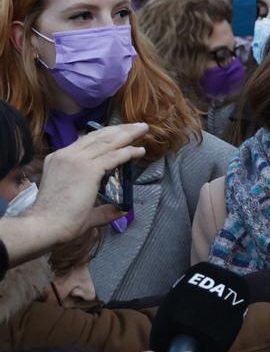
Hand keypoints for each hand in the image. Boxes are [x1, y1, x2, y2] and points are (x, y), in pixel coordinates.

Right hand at [27, 122, 148, 242]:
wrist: (45, 225)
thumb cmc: (59, 220)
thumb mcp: (80, 205)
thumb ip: (103, 208)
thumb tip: (120, 210)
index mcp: (58, 159)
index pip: (85, 141)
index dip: (106, 135)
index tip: (121, 133)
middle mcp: (66, 155)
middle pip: (98, 136)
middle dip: (120, 130)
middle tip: (138, 126)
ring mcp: (76, 160)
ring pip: (108, 142)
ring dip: (128, 135)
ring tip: (143, 129)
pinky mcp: (88, 169)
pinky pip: (114, 156)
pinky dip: (129, 152)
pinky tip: (140, 151)